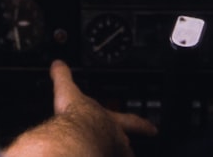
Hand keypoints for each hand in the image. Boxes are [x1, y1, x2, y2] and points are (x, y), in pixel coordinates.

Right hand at [3, 60, 157, 156]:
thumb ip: (63, 76)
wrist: (73, 138)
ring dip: (115, 154)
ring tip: (112, 155)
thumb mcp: (68, 91)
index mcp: (109, 120)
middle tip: (128, 149)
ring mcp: (109, 153)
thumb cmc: (76, 116)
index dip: (143, 125)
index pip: (131, 121)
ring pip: (118, 155)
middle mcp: (113, 138)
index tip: (154, 130)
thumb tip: (58, 64)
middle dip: (126, 145)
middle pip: (125, 143)